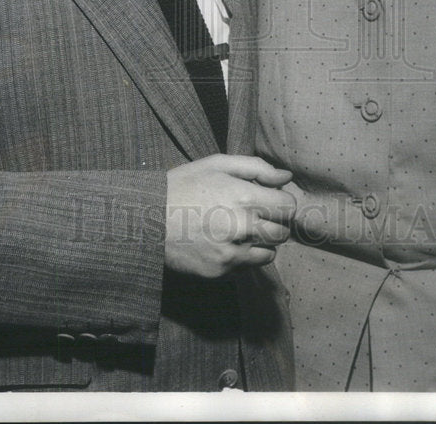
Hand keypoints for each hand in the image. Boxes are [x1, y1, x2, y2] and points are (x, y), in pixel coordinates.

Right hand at [165, 154, 295, 277]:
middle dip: (274, 223)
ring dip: (262, 242)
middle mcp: (243, 226)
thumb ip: (257, 168)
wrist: (146, 218)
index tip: (270, 201)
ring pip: (270, 253)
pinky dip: (244, 257)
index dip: (282, 202)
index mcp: (245, 196)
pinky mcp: (221, 271)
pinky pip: (248, 267)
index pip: (289, 207)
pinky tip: (226, 244)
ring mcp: (232, 252)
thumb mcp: (217, 164)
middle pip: (283, 232)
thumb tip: (286, 176)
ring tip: (241, 231)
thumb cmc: (183, 186)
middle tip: (256, 216)